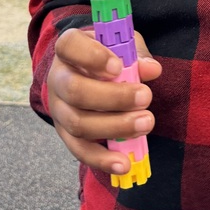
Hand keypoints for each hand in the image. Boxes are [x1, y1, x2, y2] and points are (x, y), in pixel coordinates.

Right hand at [47, 27, 161, 176]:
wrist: (86, 72)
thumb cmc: (108, 54)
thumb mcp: (122, 45)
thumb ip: (136, 55)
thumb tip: (151, 70)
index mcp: (68, 48)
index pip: (69, 46)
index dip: (92, 57)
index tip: (119, 66)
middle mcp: (57, 78)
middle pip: (75, 90)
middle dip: (113, 97)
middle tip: (146, 97)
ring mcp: (58, 109)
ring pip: (79, 123)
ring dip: (115, 126)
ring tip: (146, 123)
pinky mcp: (66, 134)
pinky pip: (80, 150)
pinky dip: (102, 160)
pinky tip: (124, 164)